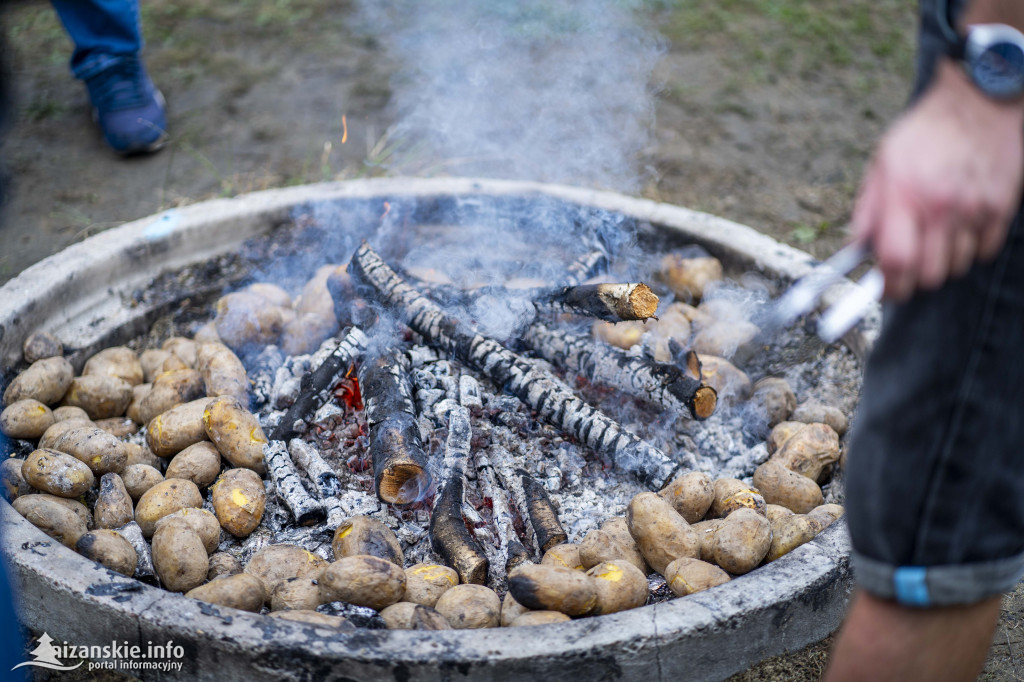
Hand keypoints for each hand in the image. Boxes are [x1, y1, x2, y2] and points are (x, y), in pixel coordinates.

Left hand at [852, 60, 1023, 299]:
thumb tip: (854, 249)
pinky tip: (958, 228)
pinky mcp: (1001, 207)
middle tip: (906, 268)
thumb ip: (867, 210)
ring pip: (956, 267)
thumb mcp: (881, 164)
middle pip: (929, 275)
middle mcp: (941, 206)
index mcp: (905, 194)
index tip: (882, 290)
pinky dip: (969, 249)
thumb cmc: (924, 133)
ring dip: (941, 263)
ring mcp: (974, 208)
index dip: (887, 285)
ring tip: (933, 237)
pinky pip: (983, 251)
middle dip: (913, 279)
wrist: (977, 102)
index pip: (896, 260)